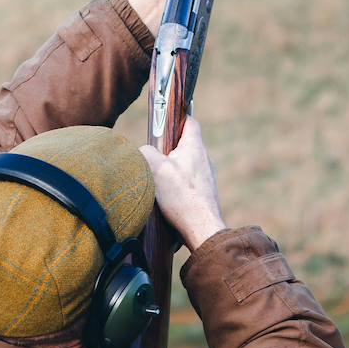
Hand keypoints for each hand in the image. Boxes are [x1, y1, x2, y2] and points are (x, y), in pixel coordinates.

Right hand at [140, 116, 226, 252]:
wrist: (202, 229)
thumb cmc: (182, 199)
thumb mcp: (156, 169)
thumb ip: (146, 153)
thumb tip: (142, 152)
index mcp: (195, 147)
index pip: (189, 122)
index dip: (178, 118)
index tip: (167, 121)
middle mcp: (205, 160)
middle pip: (185, 146)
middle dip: (169, 151)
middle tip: (154, 160)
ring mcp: (206, 179)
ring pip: (186, 167)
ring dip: (173, 172)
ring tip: (159, 186)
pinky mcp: (204, 195)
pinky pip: (188, 185)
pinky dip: (178, 189)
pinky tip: (168, 202)